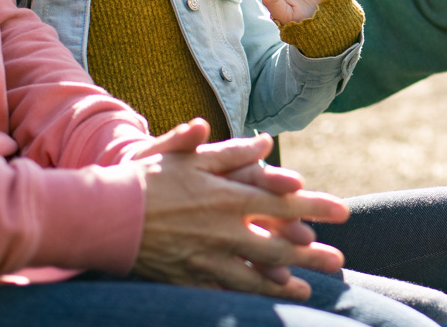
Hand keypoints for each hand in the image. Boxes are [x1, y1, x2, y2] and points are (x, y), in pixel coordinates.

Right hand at [132, 122, 349, 299]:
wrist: (102, 213)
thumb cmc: (145, 177)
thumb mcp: (188, 154)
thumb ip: (229, 151)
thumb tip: (265, 143)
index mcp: (227, 196)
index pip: (282, 202)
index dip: (315, 207)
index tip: (343, 212)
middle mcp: (223, 230)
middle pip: (277, 246)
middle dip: (311, 255)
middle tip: (339, 262)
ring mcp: (206, 258)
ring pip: (254, 275)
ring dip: (283, 284)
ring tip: (307, 291)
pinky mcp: (187, 276)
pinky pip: (223, 290)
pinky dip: (245, 297)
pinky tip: (260, 302)